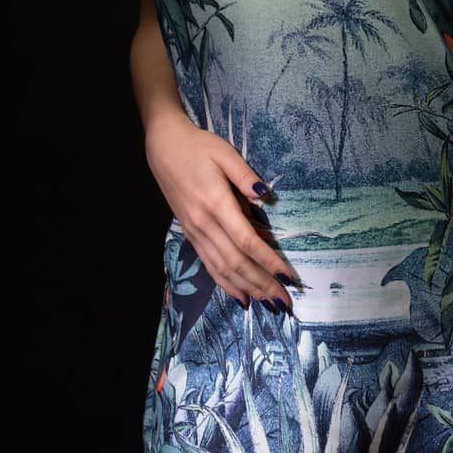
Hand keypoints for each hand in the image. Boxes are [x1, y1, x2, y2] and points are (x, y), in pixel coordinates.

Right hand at [144, 109, 298, 313]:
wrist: (164, 148)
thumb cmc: (198, 147)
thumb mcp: (225, 152)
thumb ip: (246, 175)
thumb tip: (266, 196)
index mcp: (216, 204)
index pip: (246, 241)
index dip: (268, 261)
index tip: (288, 277)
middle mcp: (205, 224)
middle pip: (237, 262)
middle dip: (262, 284)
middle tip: (285, 303)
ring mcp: (196, 232)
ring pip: (222, 269)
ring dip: (247, 289)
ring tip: (268, 305)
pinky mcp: (191, 234)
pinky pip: (209, 265)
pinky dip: (226, 283)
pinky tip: (241, 295)